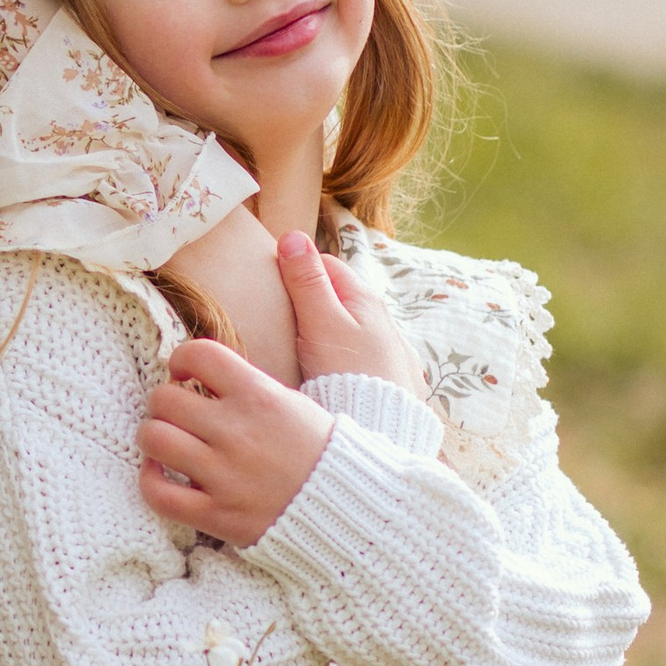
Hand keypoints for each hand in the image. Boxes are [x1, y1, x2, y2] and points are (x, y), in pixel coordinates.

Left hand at [139, 340, 331, 547]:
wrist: (349, 509)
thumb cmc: (319, 452)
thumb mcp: (291, 403)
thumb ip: (246, 387)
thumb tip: (200, 373)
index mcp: (259, 396)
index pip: (198, 354)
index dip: (180, 358)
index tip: (183, 372)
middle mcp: (237, 432)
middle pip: (164, 398)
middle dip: (163, 401)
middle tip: (175, 412)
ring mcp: (225, 475)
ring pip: (154, 439)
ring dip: (152, 436)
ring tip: (164, 441)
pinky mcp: (219, 515)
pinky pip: (160, 494)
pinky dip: (150, 481)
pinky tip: (160, 474)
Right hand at [278, 231, 427, 400]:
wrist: (382, 429)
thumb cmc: (348, 375)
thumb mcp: (321, 323)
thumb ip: (306, 281)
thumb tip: (292, 236)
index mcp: (365, 298)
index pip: (324, 264)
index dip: (296, 271)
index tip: (273, 289)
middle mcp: (384, 320)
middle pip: (338, 297)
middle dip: (310, 303)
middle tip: (283, 323)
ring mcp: (391, 352)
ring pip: (350, 329)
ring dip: (328, 333)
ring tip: (303, 353)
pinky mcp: (393, 380)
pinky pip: (361, 359)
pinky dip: (344, 359)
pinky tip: (332, 375)